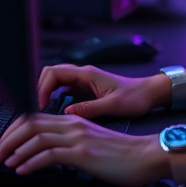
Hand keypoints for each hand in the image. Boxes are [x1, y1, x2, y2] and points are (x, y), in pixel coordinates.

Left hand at [0, 113, 166, 184]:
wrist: (145, 155)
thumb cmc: (123, 155)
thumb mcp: (92, 144)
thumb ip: (72, 144)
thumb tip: (50, 155)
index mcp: (74, 121)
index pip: (36, 118)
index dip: (15, 129)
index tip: (5, 143)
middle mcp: (73, 125)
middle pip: (31, 124)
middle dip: (9, 138)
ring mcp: (77, 137)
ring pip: (36, 137)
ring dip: (15, 150)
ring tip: (5, 161)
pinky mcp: (82, 152)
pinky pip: (48, 154)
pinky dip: (31, 162)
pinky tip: (22, 170)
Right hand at [37, 64, 170, 118]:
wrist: (149, 93)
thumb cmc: (136, 97)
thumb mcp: (113, 105)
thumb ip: (90, 108)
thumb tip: (66, 113)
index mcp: (87, 75)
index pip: (54, 73)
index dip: (42, 87)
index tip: (40, 105)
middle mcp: (83, 75)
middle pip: (51, 75)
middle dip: (39, 89)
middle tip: (36, 109)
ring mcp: (84, 81)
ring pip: (56, 81)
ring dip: (46, 92)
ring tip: (41, 111)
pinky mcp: (86, 89)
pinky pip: (64, 89)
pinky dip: (55, 97)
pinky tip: (55, 111)